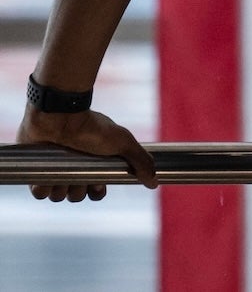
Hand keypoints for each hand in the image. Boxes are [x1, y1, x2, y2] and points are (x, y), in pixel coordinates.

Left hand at [16, 108, 157, 200]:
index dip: (96, 192)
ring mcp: (54, 172)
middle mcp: (74, 171)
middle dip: (79, 190)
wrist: (61, 114)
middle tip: (79, 174)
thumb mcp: (122, 142)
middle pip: (76, 197)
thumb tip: (155, 181)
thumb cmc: (92, 127)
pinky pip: (38, 194)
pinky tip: (49, 175)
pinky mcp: (35, 173)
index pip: (96, 193)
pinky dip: (43, 188)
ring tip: (63, 172)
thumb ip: (141, 161)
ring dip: (61, 189)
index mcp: (94, 166)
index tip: (97, 184)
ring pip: (57, 197)